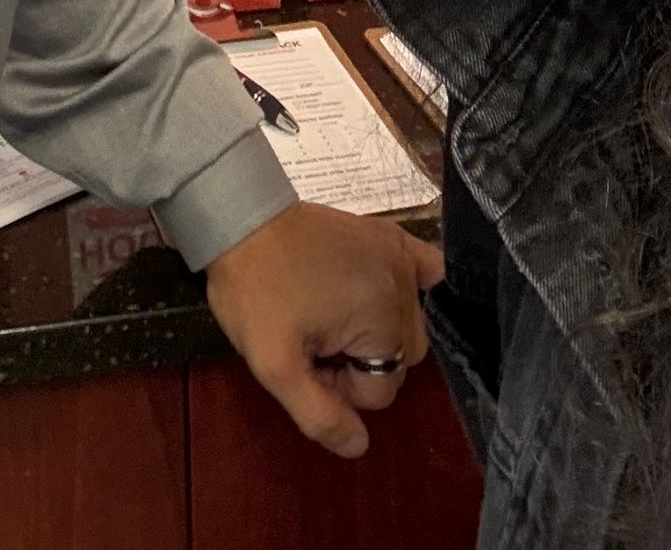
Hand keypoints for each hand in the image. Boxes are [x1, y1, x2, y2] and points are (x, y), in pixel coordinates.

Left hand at [203, 202, 443, 457]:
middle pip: (400, 359)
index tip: (305, 359)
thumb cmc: (255, 294)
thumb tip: (360, 447)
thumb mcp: (275, 366)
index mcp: (382, 321)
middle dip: (359, 361)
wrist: (241, 222)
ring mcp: (401, 256)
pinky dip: (420, 289)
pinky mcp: (391, 235)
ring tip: (331, 316)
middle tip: (314, 340)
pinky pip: (429, 270)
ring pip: (410, 325)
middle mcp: (403, 287)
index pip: (379, 391)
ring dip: (377, 333)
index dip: (338, 386)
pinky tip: (386, 295)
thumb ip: (320, 415)